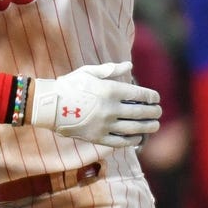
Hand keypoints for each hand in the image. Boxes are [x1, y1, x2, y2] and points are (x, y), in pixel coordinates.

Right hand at [27, 62, 160, 147]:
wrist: (49, 105)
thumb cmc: (69, 85)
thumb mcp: (88, 72)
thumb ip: (110, 69)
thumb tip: (130, 65)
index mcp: (110, 90)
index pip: (140, 94)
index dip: (152, 96)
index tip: (156, 98)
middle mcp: (110, 108)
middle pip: (140, 112)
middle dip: (153, 112)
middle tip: (158, 112)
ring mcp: (105, 124)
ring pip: (134, 128)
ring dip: (148, 127)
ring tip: (154, 126)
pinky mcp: (98, 137)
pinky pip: (120, 141)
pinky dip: (132, 140)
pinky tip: (137, 137)